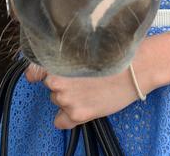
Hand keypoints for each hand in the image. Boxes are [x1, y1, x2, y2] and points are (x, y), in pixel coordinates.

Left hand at [25, 62, 140, 128]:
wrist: (135, 69)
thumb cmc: (113, 54)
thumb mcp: (84, 49)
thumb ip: (64, 57)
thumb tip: (45, 68)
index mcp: (57, 61)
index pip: (34, 71)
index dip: (39, 73)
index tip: (41, 75)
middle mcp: (57, 81)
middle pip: (50, 86)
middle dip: (63, 83)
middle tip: (83, 78)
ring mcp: (67, 99)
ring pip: (58, 101)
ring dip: (69, 98)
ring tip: (90, 88)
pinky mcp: (77, 115)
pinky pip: (61, 121)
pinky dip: (68, 117)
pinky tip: (84, 106)